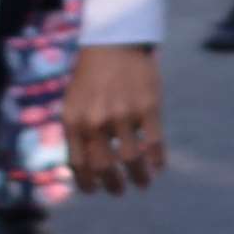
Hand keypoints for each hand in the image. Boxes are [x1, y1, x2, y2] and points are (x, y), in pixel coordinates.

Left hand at [65, 43, 164, 193]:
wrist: (114, 43)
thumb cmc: (92, 77)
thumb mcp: (74, 104)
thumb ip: (77, 132)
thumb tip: (82, 167)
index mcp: (74, 121)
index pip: (79, 165)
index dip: (87, 183)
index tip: (96, 190)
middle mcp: (96, 121)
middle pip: (104, 167)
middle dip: (112, 185)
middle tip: (119, 191)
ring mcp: (123, 114)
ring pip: (130, 159)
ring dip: (138, 177)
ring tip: (143, 182)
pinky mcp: (148, 107)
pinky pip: (154, 144)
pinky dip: (157, 161)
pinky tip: (159, 166)